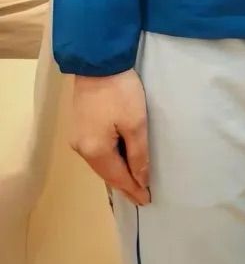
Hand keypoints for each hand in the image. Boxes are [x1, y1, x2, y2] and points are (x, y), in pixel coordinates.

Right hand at [71, 69, 150, 205]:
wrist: (98, 62)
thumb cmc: (120, 92)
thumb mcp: (136, 122)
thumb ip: (138, 154)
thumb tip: (140, 178)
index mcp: (95, 151)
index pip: (118, 178)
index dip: (133, 189)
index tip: (147, 200)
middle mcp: (82, 149)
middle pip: (106, 173)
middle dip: (124, 184)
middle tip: (140, 195)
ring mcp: (78, 137)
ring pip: (100, 163)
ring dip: (116, 172)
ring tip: (132, 181)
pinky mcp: (80, 126)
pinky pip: (97, 151)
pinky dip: (109, 159)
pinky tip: (118, 161)